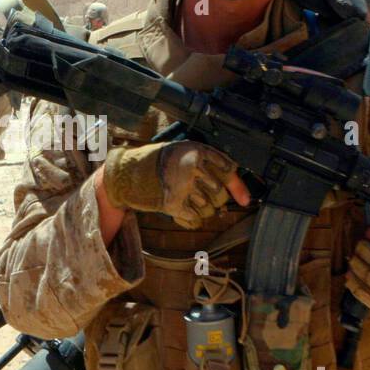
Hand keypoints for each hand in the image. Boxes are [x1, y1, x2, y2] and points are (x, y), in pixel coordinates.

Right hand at [101, 140, 250, 229]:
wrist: (126, 173)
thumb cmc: (158, 163)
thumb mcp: (185, 154)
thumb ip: (212, 168)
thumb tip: (244, 197)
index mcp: (197, 150)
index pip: (229, 171)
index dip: (238, 188)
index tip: (244, 201)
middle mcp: (192, 166)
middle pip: (219, 195)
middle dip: (214, 202)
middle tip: (199, 197)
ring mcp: (182, 185)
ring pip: (208, 209)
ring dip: (200, 211)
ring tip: (186, 202)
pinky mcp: (173, 203)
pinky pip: (194, 219)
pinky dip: (190, 220)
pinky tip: (181, 212)